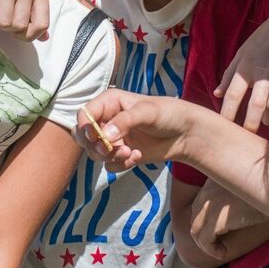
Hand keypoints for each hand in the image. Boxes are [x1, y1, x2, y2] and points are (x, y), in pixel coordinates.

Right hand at [76, 89, 199, 170]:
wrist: (185, 134)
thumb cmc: (167, 113)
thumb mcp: (147, 112)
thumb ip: (125, 121)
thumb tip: (106, 136)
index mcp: (109, 103)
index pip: (84, 114)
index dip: (85, 127)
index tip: (97, 137)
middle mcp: (107, 120)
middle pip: (84, 136)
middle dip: (95, 146)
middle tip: (109, 149)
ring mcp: (113, 138)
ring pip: (95, 153)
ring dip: (109, 156)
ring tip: (129, 153)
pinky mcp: (121, 154)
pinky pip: (109, 164)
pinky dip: (120, 164)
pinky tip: (137, 156)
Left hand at [189, 188, 268, 257]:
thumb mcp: (245, 185)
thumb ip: (231, 193)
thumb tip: (230, 213)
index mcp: (213, 178)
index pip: (198, 204)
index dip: (205, 221)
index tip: (216, 232)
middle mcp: (208, 190)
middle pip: (195, 217)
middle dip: (203, 233)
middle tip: (217, 244)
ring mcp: (210, 204)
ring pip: (196, 230)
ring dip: (206, 244)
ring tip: (219, 250)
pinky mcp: (218, 219)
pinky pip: (205, 240)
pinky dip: (211, 250)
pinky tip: (223, 253)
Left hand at [215, 4, 268, 130]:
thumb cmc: (264, 38)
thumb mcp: (243, 52)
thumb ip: (229, 74)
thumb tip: (216, 94)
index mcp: (245, 67)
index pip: (232, 95)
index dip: (227, 113)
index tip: (224, 126)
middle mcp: (262, 73)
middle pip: (256, 106)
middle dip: (251, 123)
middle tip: (248, 133)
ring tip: (267, 121)